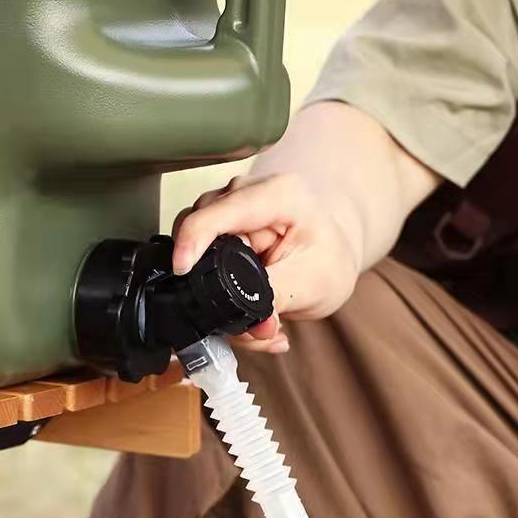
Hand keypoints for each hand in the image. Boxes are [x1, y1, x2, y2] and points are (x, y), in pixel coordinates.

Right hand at [172, 173, 362, 352]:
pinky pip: (201, 258)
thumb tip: (250, 326)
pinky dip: (219, 292)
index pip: (217, 213)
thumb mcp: (316, 281)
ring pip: (196, 251)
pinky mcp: (215, 225)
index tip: (182, 271)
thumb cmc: (330, 254)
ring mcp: (225, 207)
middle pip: (200, 233)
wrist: (335, 245)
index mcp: (275, 195)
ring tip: (259, 320)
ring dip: (219, 297)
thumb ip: (277, 301)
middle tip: (251, 324)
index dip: (191, 242)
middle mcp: (242, 192)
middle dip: (213, 287)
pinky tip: (251, 310)